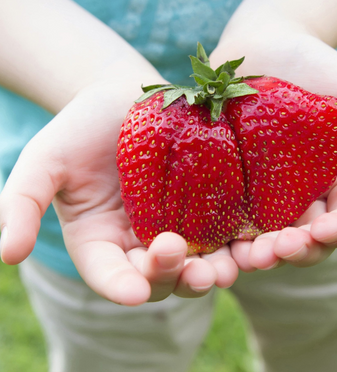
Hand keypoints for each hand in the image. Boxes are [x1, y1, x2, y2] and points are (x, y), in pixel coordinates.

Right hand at [0, 80, 237, 304]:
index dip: (120, 286)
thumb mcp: (45, 162)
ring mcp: (179, 227)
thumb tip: (5, 254)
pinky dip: (241, 239)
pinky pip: (226, 230)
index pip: (110, 276)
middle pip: (162, 276)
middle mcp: (142, 244)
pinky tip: (257, 238)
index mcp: (102, 243)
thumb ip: (21, 204)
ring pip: (200, 261)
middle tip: (197, 274)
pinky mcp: (209, 206)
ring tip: (229, 267)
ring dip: (217, 270)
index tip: (133, 291)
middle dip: (179, 279)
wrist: (123, 98)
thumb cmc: (80, 128)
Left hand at [209, 28, 336, 270]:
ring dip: (258, 254)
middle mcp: (301, 198)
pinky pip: (225, 215)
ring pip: (264, 239)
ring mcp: (263, 195)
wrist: (265, 47)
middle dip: (296, 252)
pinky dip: (221, 234)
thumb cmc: (317, 68)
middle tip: (277, 250)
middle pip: (305, 241)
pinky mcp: (230, 185)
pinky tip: (212, 240)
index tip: (325, 229)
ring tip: (247, 257)